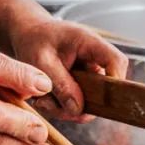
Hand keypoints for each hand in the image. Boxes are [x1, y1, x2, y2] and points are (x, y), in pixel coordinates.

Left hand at [7, 12, 128, 120]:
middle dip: (82, 105)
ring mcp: (89, 72)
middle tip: (56, 107)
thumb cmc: (34, 40)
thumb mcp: (41, 62)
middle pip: (106, 88)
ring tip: (43, 101)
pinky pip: (79, 102)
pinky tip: (45, 100)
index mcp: (89, 42)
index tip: (97, 102)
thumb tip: (78, 109)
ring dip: (68, 108)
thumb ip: (61, 84)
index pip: (116, 61)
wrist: (28, 34)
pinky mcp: (82, 83)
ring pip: (91, 100)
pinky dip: (62, 106)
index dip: (114, 82)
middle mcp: (95, 58)